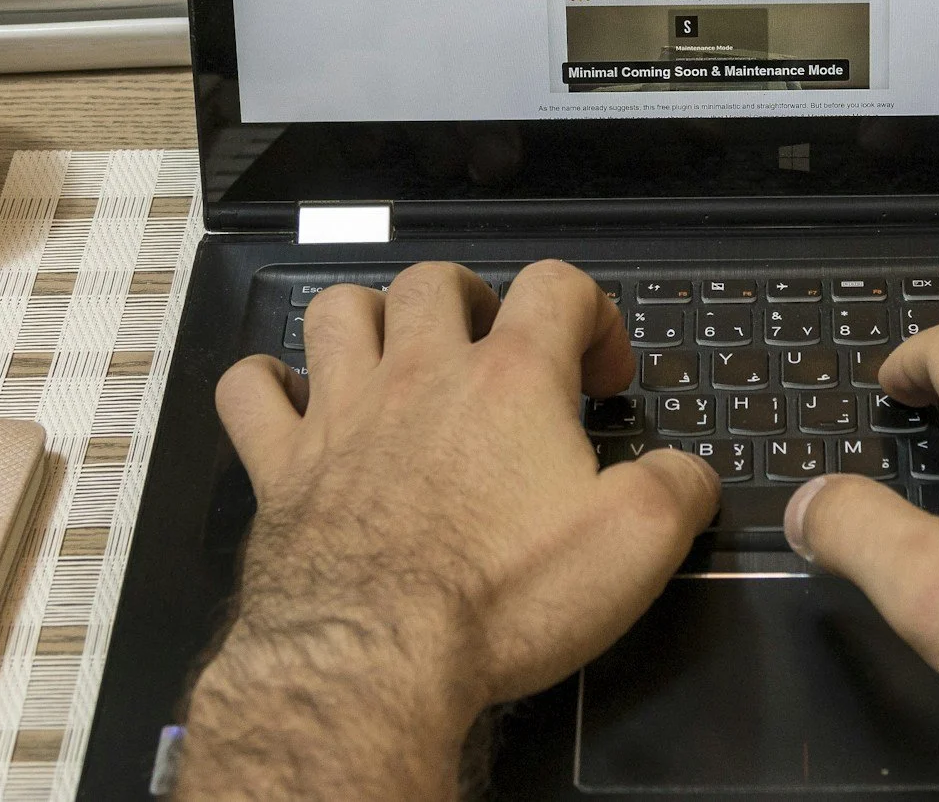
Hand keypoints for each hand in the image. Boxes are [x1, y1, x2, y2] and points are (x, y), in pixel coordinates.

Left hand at [178, 262, 719, 801]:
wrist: (375, 658)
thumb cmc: (501, 597)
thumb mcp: (637, 543)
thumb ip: (679, 487)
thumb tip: (688, 471)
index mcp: (512, 379)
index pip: (557, 285)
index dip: (592, 314)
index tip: (601, 374)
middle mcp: (421, 374)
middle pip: (436, 281)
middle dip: (472, 299)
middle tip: (493, 354)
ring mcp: (341, 414)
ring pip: (338, 310)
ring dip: (368, 320)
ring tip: (396, 356)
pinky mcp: (279, 467)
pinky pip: (249, 389)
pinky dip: (268, 383)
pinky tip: (292, 402)